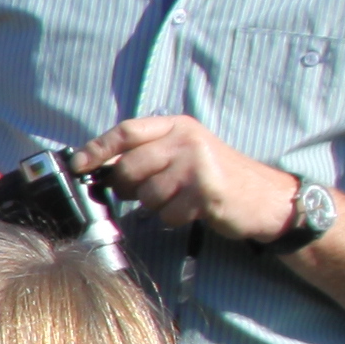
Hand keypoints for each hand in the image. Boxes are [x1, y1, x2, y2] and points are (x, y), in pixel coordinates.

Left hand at [78, 114, 285, 242]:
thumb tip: (100, 167)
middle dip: (129, 187)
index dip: (97, 149)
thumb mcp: (183, 152)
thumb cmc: (217, 177)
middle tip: (146, 192)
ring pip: (146, 194)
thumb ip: (147, 153)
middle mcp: (186, 140)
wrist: (266, 198)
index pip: (126, 132)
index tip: (78, 165)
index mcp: (177, 126)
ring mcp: (196, 165)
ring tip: (181, 198)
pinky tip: (193, 210)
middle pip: (129, 167)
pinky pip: (167, 213)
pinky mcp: (205, 192)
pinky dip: (174, 218)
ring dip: (157, 205)